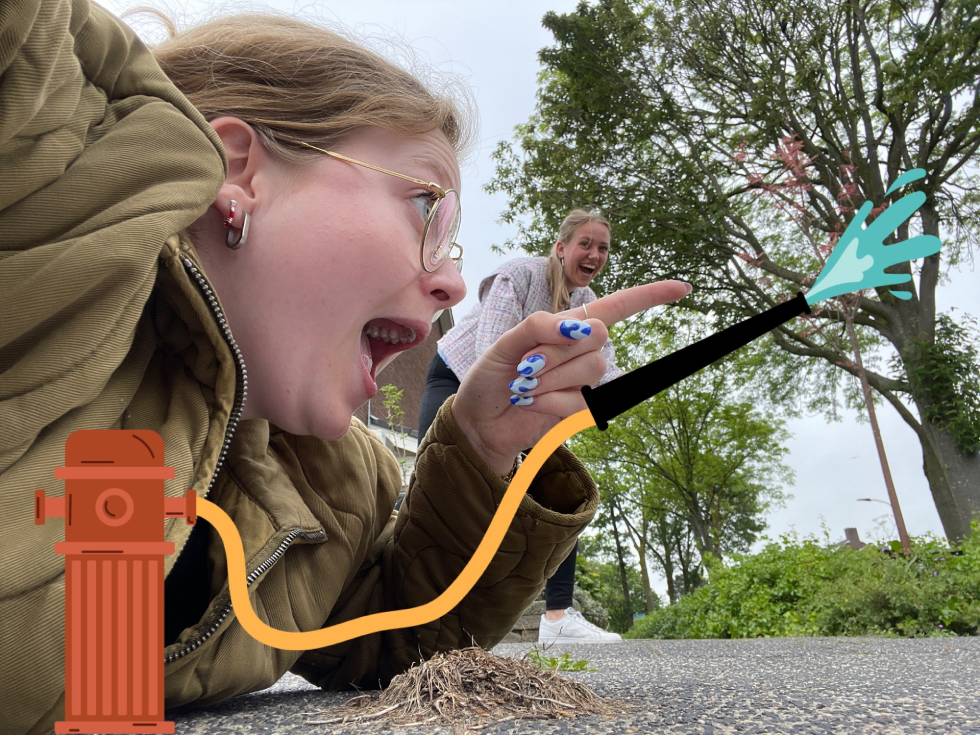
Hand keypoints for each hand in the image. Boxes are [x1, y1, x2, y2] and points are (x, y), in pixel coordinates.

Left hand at [452, 280, 691, 474]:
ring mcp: (583, 380)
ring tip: (526, 386)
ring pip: (591, 369)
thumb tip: (576, 326)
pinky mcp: (580, 407)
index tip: (683, 289)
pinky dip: (551, 402)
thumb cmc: (491, 378)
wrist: (481, 422)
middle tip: (526, 365)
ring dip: (550, 378)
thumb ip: (538, 327)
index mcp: (567, 325)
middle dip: (555, 350)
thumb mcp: (505, 345)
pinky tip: (534, 404)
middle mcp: (581, 349)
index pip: (616, 307)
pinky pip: (581, 400)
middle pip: (597, 336)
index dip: (649, 297)